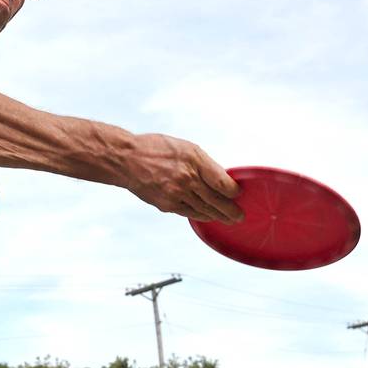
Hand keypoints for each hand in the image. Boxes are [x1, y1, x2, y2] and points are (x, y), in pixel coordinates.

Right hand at [123, 134, 242, 222]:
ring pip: (204, 209)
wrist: (127, 160)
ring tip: (228, 220)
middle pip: (217, 200)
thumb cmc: (155, 149)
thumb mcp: (185, 148)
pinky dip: (201, 216)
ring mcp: (177, 193)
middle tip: (240, 216)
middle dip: (231, 210)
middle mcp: (187, 178)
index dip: (233, 191)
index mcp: (194, 160)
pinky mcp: (167, 204)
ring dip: (218, 216)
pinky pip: (189, 213)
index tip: (238, 193)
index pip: (223, 182)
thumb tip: (220, 179)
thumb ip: (203, 164)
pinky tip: (207, 216)